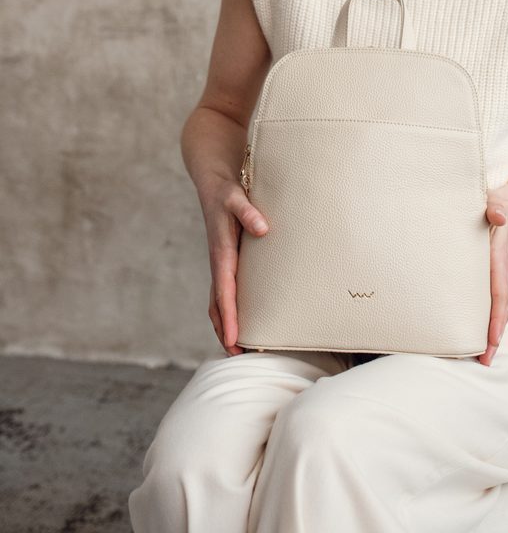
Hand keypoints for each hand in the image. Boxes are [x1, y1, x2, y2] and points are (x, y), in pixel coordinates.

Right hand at [199, 175, 268, 355]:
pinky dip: (229, 309)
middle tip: (238, 356)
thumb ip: (248, 212)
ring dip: (226, 324)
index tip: (233, 340)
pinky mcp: (227, 259)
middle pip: (218, 305)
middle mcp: (219, 262)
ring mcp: (221, 263)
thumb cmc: (227, 190)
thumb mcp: (236, 197)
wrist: (213, 182)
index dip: (229, 317)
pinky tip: (243, 319)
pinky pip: (225, 291)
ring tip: (240, 348)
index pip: (225, 291)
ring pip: (219, 301)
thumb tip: (263, 230)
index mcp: (221, 252)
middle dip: (225, 330)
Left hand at [476, 176, 507, 365]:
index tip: (490, 341)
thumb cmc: (501, 201)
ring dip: (489, 331)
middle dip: (493, 336)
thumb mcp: (498, 201)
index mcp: (498, 257)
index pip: (498, 293)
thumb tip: (496, 216)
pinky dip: (485, 317)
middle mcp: (500, 269)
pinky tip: (474, 331)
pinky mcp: (491, 272)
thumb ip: (496, 208)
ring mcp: (497, 272)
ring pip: (496, 307)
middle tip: (483, 363)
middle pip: (499, 308)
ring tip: (479, 357)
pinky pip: (491, 299)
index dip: (494, 318)